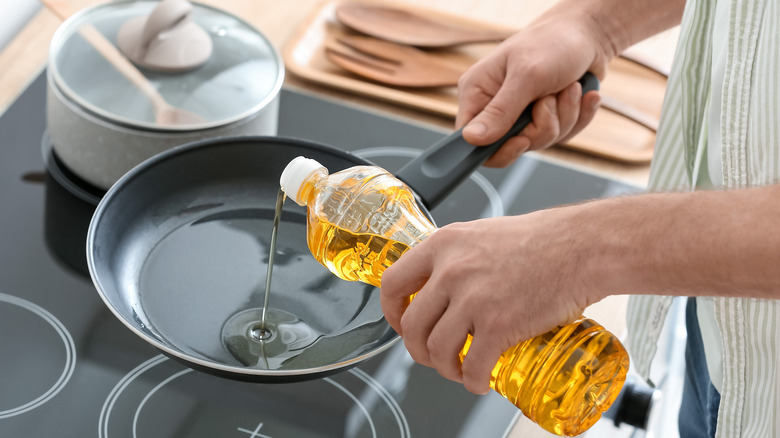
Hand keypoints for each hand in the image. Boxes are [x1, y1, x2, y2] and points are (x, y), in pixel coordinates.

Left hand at [380, 209, 602, 394]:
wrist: (582, 247)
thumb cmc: (542, 239)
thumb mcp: (483, 234)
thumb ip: (457, 256)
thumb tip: (441, 281)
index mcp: (444, 244)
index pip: (392, 283)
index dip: (391, 312)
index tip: (401, 323)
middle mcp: (451, 271)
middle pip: (411, 325)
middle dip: (418, 349)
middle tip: (432, 355)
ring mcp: (473, 299)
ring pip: (436, 349)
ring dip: (444, 368)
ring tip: (460, 370)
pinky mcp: (499, 325)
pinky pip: (472, 366)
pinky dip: (473, 381)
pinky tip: (480, 380)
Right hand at [455, 13, 610, 166]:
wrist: (588, 33)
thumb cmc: (553, 43)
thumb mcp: (526, 76)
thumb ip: (500, 111)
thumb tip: (472, 139)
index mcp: (478, 93)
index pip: (471, 140)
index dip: (496, 148)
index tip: (522, 139)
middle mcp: (495, 106)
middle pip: (511, 146)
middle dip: (541, 127)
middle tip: (549, 99)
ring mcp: (521, 114)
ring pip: (540, 141)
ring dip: (564, 116)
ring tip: (569, 87)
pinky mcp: (545, 117)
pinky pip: (561, 135)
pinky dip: (577, 116)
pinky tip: (580, 93)